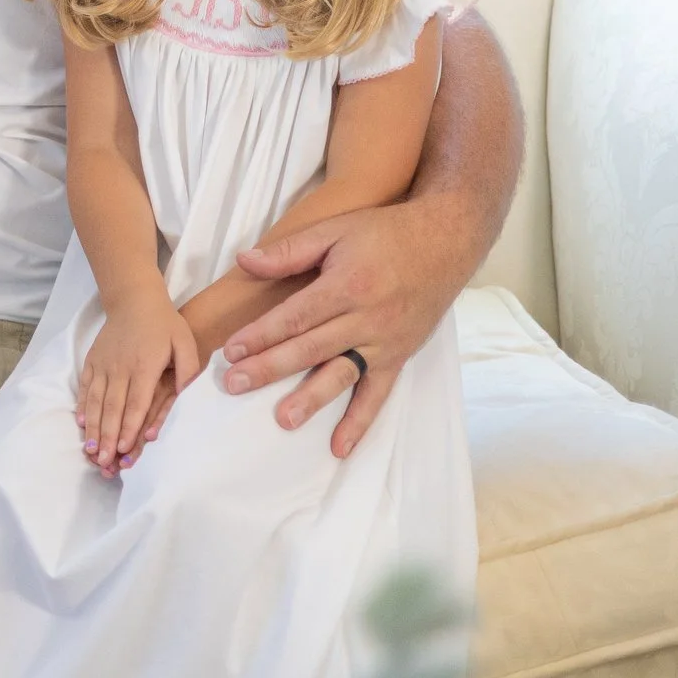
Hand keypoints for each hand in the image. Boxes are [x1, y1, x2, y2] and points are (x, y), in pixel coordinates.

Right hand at [81, 296, 197, 476]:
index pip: (136, 402)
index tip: (124, 449)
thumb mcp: (185, 343)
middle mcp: (119, 367)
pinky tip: (81, 424)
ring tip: (91, 450)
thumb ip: (188, 370)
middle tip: (105, 461)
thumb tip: (187, 397)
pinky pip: (85, 387)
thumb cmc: (164, 324)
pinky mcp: (92, 360)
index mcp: (144, 366)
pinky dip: (83, 407)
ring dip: (93, 427)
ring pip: (96, 400)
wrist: (134, 299)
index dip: (130, 427)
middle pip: (112, 407)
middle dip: (108, 436)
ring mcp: (103, 364)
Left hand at [220, 199, 462, 455]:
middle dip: (270, 368)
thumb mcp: (334, 230)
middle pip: (311, 348)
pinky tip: (340, 447)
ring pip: (342, 375)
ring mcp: (384, 342)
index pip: (296, 317)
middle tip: (234, 385)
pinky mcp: (399, 357)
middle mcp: (366, 319)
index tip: (231, 351)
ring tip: (283, 420)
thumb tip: (244, 261)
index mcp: (346, 286)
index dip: (262, 335)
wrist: (445, 242)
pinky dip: (360, 422)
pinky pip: (378, 394)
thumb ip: (289, 250)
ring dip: (311, 400)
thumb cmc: (384, 234)